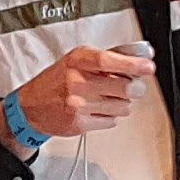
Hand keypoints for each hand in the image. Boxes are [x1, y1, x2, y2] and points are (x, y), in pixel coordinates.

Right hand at [0, 45, 157, 153]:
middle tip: (134, 86)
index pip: (110, 60)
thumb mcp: (76, 60)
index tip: (148, 66)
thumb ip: (106, 58)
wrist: (31, 107)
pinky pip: (112, 121)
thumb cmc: (56, 81)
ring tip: (109, 98)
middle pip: (125, 87)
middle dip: (135, 88)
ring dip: (122, 103)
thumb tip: (140, 55)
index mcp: (77, 61)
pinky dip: (110, 116)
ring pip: (123, 106)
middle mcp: (77, 82)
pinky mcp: (80, 124)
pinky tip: (98, 109)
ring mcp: (79, 105)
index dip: (133, 64)